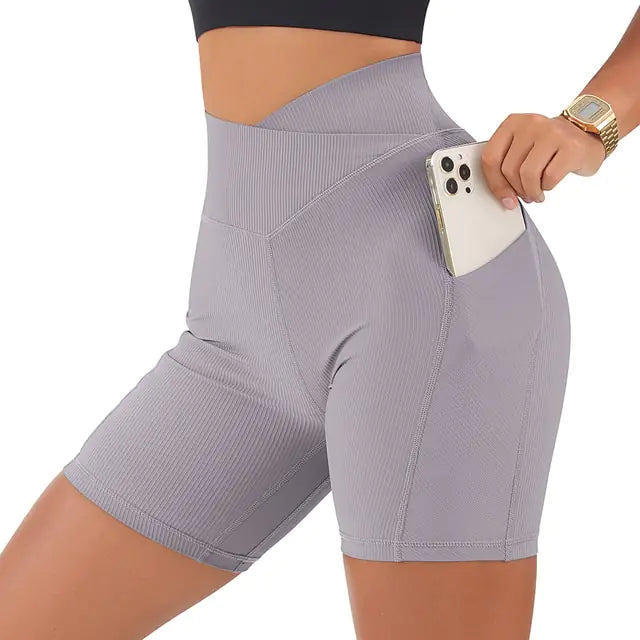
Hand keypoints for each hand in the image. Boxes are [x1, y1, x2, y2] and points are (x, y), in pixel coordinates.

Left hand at [481, 113, 605, 208]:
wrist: (587, 132)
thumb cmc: (550, 145)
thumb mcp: (522, 147)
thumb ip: (506, 166)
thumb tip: (504, 196)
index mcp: (512, 123)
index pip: (490, 158)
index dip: (495, 183)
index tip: (504, 197)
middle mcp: (531, 124)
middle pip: (509, 169)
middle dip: (516, 189)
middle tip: (524, 194)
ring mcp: (552, 133)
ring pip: (528, 175)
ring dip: (531, 191)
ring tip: (536, 193)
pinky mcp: (570, 146)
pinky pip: (549, 177)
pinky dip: (547, 187)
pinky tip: (549, 185)